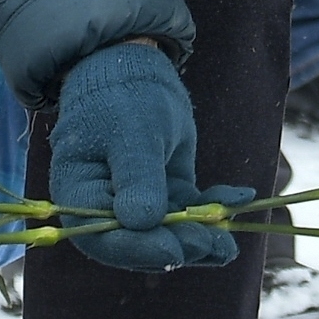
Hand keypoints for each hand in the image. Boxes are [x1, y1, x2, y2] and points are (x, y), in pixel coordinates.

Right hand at [47, 40, 223, 269]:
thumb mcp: (131, 133)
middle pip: (141, 244)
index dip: (140, 250)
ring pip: (170, 234)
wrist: (130, 68)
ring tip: (228, 241)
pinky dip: (213, 210)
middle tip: (211, 244)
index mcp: (79, 197)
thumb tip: (142, 222)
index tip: (175, 250)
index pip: (105, 239)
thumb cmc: (119, 96)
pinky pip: (189, 212)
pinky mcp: (164, 193)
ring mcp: (137, 204)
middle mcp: (105, 210)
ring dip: (201, 238)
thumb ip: (137, 178)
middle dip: (179, 246)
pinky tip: (238, 199)